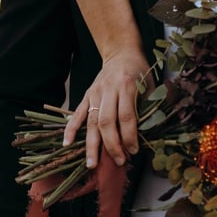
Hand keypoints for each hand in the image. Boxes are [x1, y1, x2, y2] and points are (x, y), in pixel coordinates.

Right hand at [64, 47, 152, 168]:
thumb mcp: (149, 84)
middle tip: (118, 161)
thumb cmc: (139, 71)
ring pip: (91, 121)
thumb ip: (147, 106)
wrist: (122, 52)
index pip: (126, 116)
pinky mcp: (86, 94)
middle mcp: (109, 89)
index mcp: (127, 85)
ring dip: (92, 144)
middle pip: (107, 121)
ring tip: (92, 164)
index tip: (134, 150)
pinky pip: (77, 113)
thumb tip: (146, 134)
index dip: (129, 136)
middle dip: (112, 145)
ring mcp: (95, 92)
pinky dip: (71, 129)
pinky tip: (67, 144)